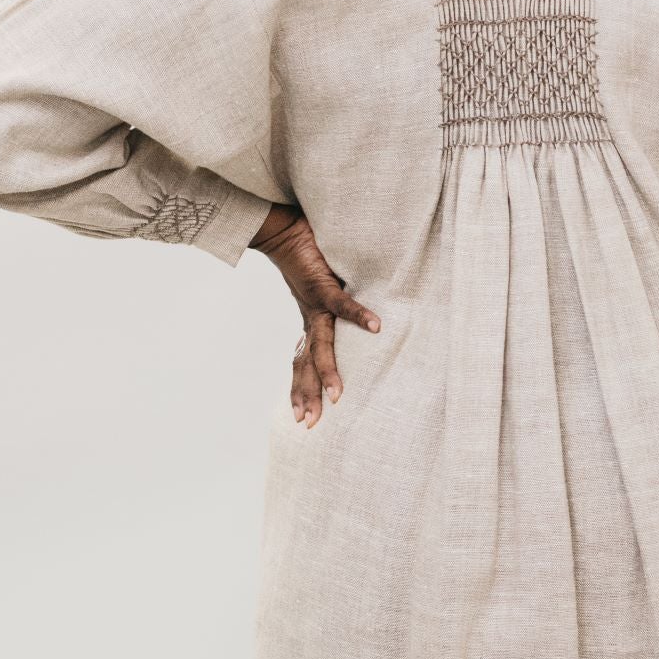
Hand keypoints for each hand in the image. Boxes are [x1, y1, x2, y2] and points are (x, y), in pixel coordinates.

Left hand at [248, 204, 381, 427]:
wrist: (282, 231)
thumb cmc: (305, 258)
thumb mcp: (321, 291)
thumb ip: (334, 307)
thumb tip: (357, 320)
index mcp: (310, 325)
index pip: (303, 364)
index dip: (300, 391)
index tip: (299, 419)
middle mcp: (310, 321)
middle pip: (306, 366)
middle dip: (307, 395)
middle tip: (309, 426)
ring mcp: (316, 307)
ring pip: (321, 346)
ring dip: (328, 372)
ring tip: (338, 396)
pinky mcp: (324, 286)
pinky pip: (344, 305)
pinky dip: (360, 316)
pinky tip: (376, 327)